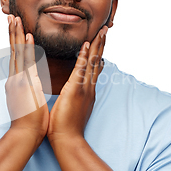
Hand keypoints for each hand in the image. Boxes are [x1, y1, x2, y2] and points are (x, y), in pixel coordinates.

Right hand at [6, 15, 48, 137]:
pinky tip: (27, 36)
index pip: (16, 58)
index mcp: (15, 83)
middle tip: (11, 16)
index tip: (16, 28)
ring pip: (17, 53)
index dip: (15, 42)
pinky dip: (26, 49)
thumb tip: (31, 83)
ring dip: (17, 35)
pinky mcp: (24, 85)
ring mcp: (18, 81)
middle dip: (12, 33)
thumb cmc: (29, 122)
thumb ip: (28, 90)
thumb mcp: (27, 101)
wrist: (24, 135)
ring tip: (15, 19)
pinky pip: (26, 63)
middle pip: (13, 51)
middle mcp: (14, 79)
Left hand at [47, 26, 107, 143]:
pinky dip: (85, 56)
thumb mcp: (73, 108)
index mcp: (86, 91)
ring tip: (101, 31)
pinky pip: (81, 69)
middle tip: (105, 29)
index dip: (97, 53)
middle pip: (97, 62)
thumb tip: (74, 89)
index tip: (100, 40)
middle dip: (101, 45)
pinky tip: (87, 44)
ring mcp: (84, 88)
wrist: (67, 140)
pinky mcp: (76, 90)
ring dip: (97, 45)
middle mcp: (89, 88)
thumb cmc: (66, 127)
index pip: (93, 68)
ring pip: (92, 62)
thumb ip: (76, 96)